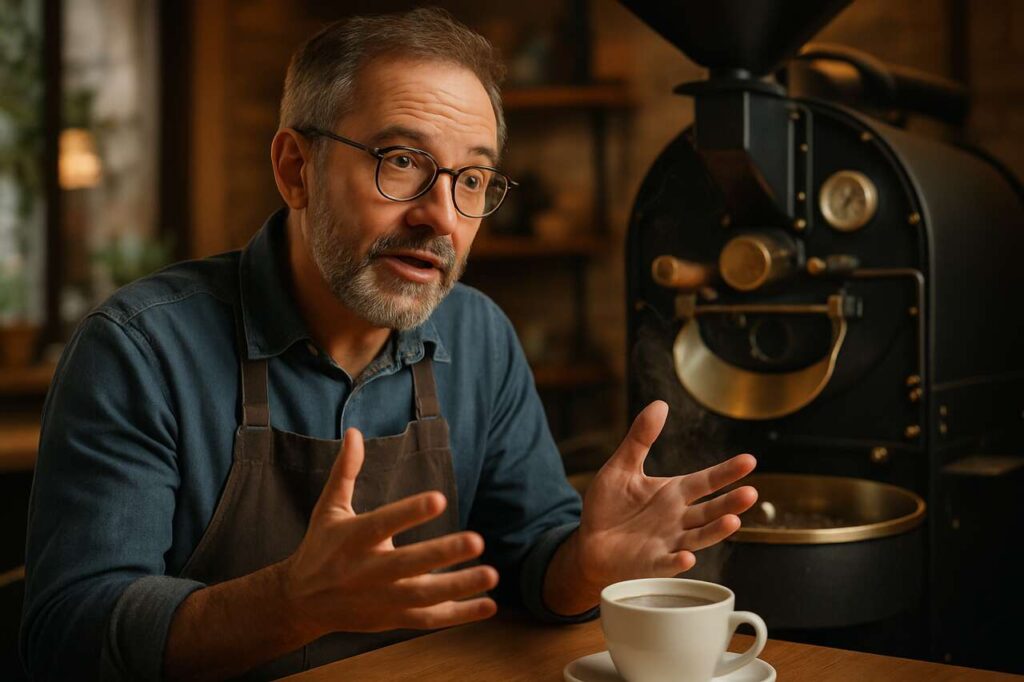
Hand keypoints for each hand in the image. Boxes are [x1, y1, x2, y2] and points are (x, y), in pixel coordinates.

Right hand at [279, 428, 497, 637]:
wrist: (300, 602)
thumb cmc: (321, 547)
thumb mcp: (329, 508)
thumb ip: (346, 471)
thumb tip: (356, 432)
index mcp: (352, 539)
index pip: (383, 524)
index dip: (410, 512)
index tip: (440, 499)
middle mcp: (367, 571)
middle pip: (408, 565)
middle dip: (442, 554)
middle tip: (477, 540)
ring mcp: (380, 599)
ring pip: (423, 596)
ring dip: (459, 586)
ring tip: (492, 574)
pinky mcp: (391, 618)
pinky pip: (429, 619)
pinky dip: (459, 615)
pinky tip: (489, 604)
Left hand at [575, 401, 757, 589]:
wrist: (589, 543)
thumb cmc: (608, 506)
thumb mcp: (622, 467)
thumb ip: (640, 439)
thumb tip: (660, 404)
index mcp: (674, 493)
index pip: (707, 481)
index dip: (727, 472)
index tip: (749, 461)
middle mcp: (678, 518)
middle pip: (710, 510)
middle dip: (730, 502)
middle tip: (750, 493)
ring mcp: (668, 542)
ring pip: (698, 536)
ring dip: (716, 530)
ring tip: (733, 520)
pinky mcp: (651, 563)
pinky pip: (667, 563)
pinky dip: (678, 560)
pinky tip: (687, 555)